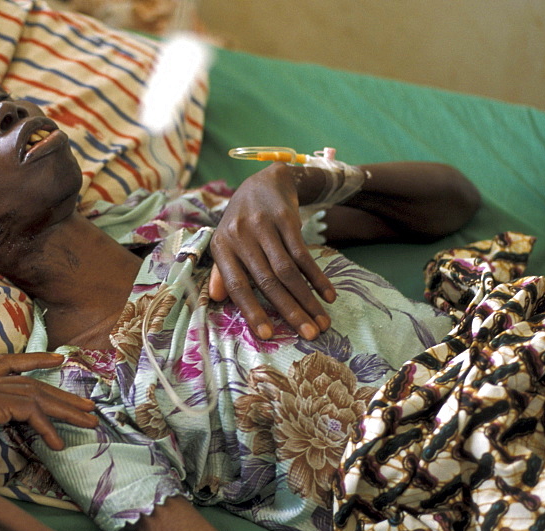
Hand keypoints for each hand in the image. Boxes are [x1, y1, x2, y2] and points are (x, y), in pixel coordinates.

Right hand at [0, 352, 97, 488]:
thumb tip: (34, 414)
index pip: (4, 363)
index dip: (32, 360)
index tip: (59, 361)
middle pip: (25, 381)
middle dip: (60, 394)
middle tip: (88, 406)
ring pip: (32, 393)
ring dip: (64, 410)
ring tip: (87, 422)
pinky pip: (28, 409)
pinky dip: (47, 426)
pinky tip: (57, 444)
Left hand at [209, 164, 334, 340]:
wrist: (266, 181)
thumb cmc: (243, 221)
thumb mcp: (227, 242)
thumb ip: (222, 272)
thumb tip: (216, 299)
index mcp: (222, 247)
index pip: (237, 285)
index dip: (252, 311)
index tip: (267, 334)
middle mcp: (240, 236)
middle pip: (267, 281)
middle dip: (290, 311)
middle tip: (309, 335)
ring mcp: (264, 226)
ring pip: (288, 271)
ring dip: (307, 299)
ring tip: (322, 322)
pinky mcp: (286, 219)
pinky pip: (304, 254)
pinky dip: (317, 277)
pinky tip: (328, 294)